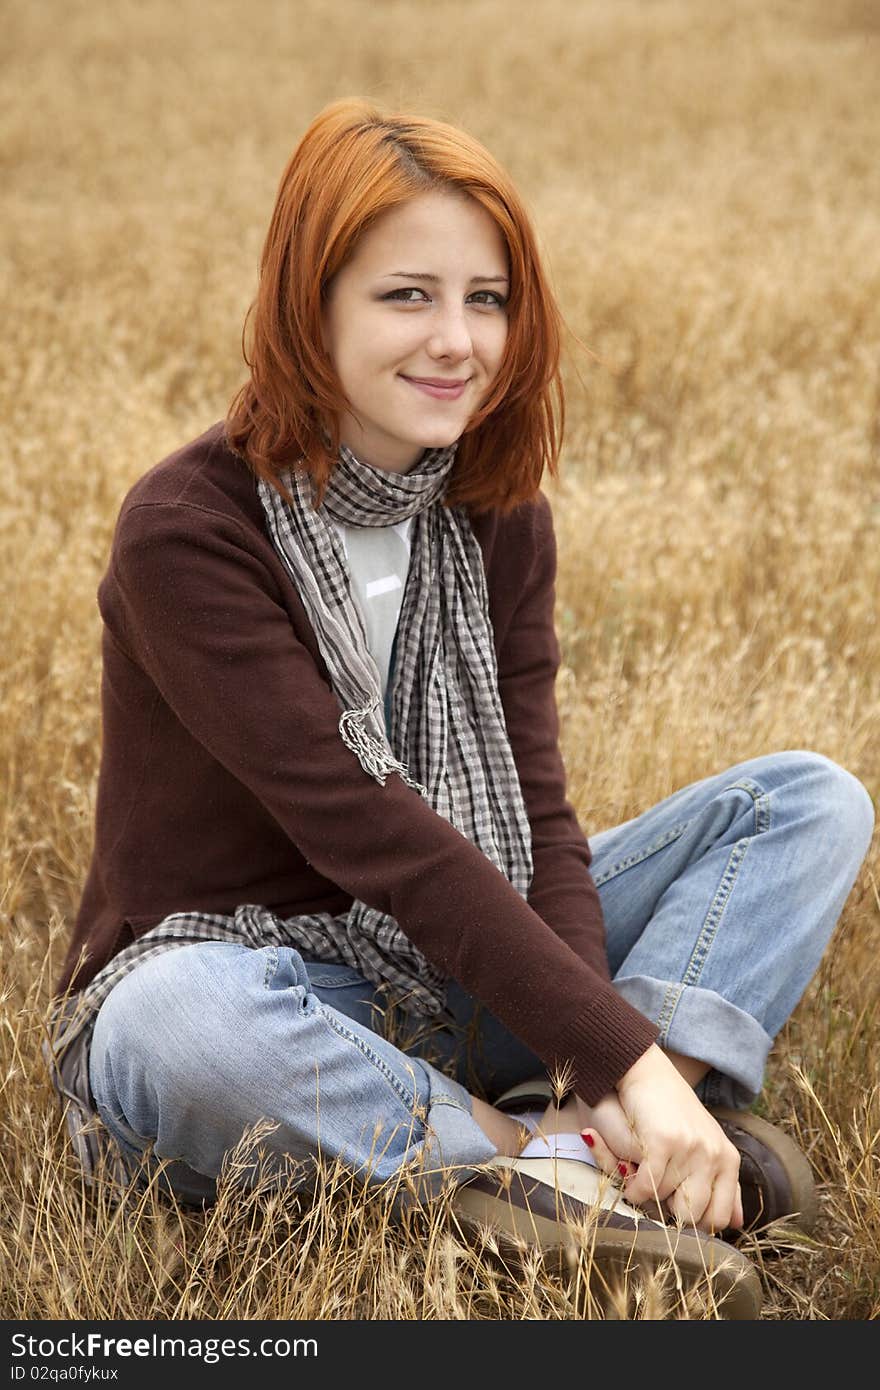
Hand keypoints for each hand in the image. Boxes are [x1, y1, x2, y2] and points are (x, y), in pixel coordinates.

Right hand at [609, 1044, 743, 1233]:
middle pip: (691, 1216)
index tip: (675, 1205)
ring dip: (646, 1193)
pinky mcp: (663, 1141)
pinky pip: (644, 1188)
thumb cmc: (673, 1113)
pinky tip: (628, 1172)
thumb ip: (723, 1186)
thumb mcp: (707, 1147)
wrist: (646, 1071)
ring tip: (643, 1169)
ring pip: (663, 1202)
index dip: (692, 1221)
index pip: (718, 1219)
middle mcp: (715, 1156)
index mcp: (728, 1160)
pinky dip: (631, 1187)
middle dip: (668, 1210)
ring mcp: (691, 1148)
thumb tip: (736, 1224)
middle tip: (657, 1187)